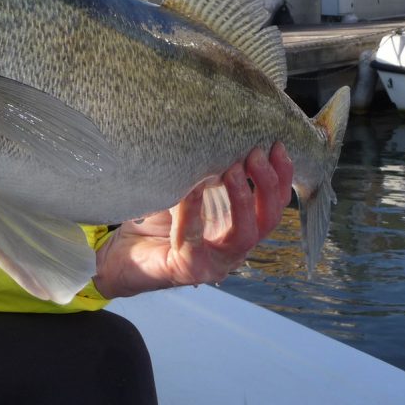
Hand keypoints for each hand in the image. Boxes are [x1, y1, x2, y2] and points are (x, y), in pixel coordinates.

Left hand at [92, 142, 293, 297]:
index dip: (281, 176)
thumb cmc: (157, 220)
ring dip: (241, 199)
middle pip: (268, 219)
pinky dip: (192, 210)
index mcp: (240, 227)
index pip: (274, 204)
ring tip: (231, 170)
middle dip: (266, 184)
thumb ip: (205, 173)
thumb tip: (217, 135)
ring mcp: (215, 263)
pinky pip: (194, 239)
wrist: (123, 254)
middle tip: (254, 153)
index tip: (277, 145)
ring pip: (243, 235)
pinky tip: (189, 189)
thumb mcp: (187, 190)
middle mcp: (235, 248)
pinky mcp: (189, 269)